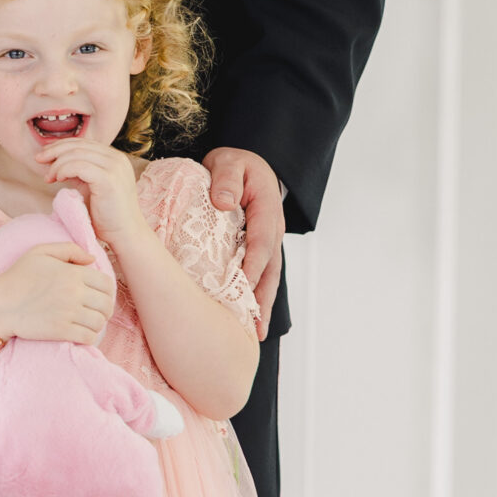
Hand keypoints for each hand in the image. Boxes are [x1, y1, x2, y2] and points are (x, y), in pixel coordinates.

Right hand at [0, 241, 115, 346]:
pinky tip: (81, 332)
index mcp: (73, 273)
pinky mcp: (62, 331)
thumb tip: (92, 259)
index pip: (106, 284)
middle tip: (95, 310)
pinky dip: (89, 336)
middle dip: (104, 308)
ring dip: (97, 323)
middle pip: (106, 304)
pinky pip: (89, 337)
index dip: (107, 290)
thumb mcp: (40, 252)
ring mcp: (69, 313)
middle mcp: (74, 293)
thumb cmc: (18, 277)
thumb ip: (69, 250)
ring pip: (100, 322)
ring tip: (88, 322)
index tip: (99, 295)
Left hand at [43, 139, 150, 251]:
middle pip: (79, 145)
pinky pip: (79, 166)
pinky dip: (64, 169)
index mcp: (114, 158)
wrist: (125, 235)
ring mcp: (114, 167)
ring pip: (76, 154)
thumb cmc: (107, 216)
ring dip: (57, 164)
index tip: (45, 156)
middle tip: (39, 159)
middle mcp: (117, 158)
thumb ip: (79, 172)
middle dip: (54, 150)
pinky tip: (58, 179)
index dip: (61, 146)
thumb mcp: (91, 187)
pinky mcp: (108, 179)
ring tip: (48, 177)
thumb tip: (56, 161)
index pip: (84, 143)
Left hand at [203, 147, 282, 342]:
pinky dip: (257, 296)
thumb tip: (223, 203)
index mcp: (266, 208)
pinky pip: (261, 275)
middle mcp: (272, 229)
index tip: (243, 284)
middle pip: (270, 267)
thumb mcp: (229, 163)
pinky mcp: (260, 249)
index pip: (260, 241)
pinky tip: (251, 318)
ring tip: (257, 332)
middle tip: (256, 326)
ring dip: (264, 304)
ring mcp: (269, 241)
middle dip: (263, 297)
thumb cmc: (235, 165)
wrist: (244, 165)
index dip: (253, 264)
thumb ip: (226, 180)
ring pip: (269, 276)